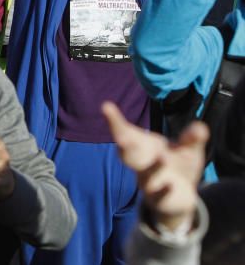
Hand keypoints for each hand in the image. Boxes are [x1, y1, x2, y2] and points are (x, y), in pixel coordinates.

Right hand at [103, 102, 205, 230]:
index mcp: (144, 147)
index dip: (115, 122)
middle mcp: (141, 164)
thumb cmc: (177, 166)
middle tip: (121, 137)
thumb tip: (200, 127)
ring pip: (146, 175)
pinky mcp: (160, 199)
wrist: (179, 198)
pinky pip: (159, 196)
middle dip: (124, 146)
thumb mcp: (187, 150)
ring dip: (152, 167)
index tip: (106, 106)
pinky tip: (169, 185)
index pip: (125, 133)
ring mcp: (149, 182)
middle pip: (128, 155)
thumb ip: (191, 139)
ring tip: (162, 157)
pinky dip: (163, 190)